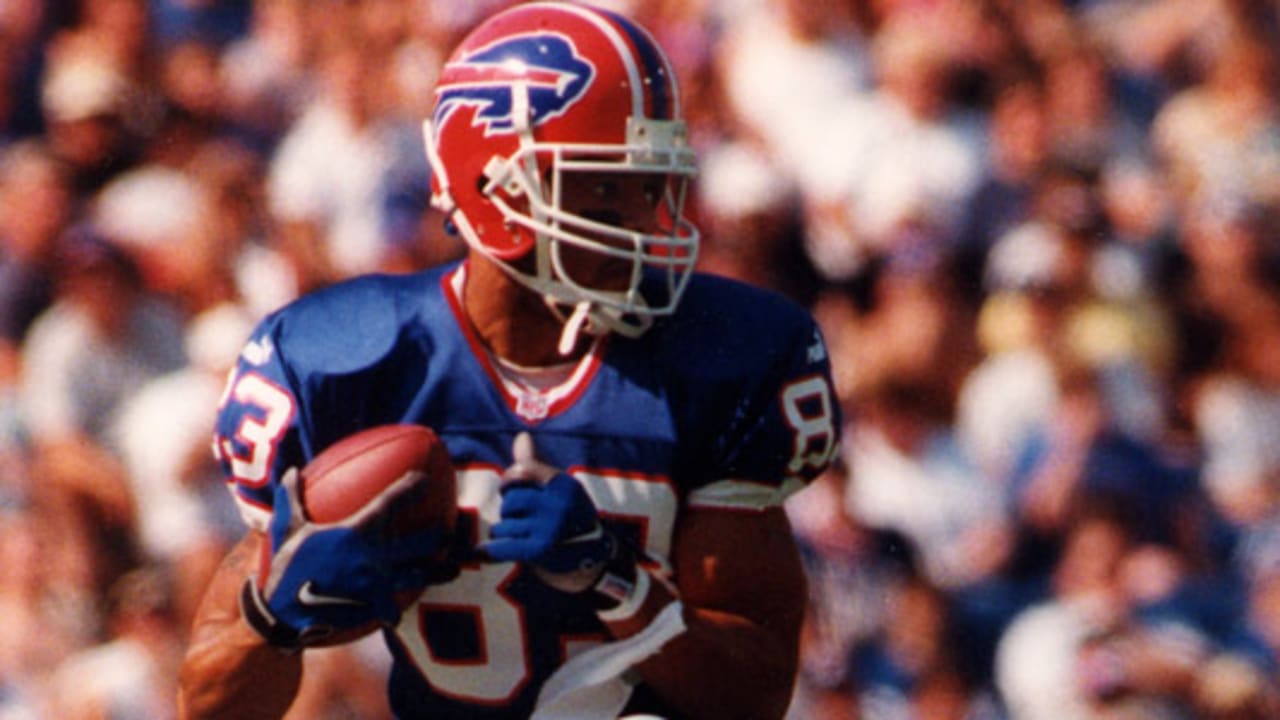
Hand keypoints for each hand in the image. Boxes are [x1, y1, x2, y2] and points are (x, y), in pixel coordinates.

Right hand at [241, 466, 448, 650]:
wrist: (283, 615)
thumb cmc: (286, 567)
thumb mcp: (287, 530)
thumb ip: (293, 499)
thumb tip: (292, 470)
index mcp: (356, 532)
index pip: (391, 502)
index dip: (410, 488)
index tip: (423, 479)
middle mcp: (374, 556)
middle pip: (421, 542)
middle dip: (440, 535)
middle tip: (449, 530)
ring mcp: (378, 583)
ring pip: (419, 574)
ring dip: (437, 571)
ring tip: (452, 568)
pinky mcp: (374, 607)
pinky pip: (398, 606)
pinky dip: (403, 605)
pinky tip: (409, 606)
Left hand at [483, 433, 633, 597]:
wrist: (590, 559)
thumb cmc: (569, 516)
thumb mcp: (559, 489)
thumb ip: (535, 464)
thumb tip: (521, 437)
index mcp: (563, 484)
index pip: (522, 471)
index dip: (509, 480)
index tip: (510, 488)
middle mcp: (558, 504)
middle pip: (511, 499)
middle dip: (509, 509)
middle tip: (521, 518)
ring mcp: (549, 528)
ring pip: (504, 525)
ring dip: (506, 532)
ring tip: (521, 536)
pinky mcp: (539, 550)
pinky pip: (502, 546)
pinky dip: (491, 551)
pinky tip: (484, 551)